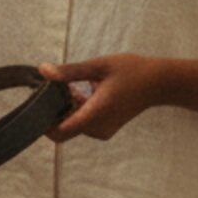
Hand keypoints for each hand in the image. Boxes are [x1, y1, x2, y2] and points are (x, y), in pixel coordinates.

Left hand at [39, 54, 168, 141]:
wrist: (158, 83)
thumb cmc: (131, 71)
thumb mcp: (99, 66)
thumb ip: (69, 71)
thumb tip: (43, 70)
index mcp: (95, 114)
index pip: (59, 132)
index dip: (44, 122)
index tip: (39, 103)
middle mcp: (98, 128)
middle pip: (63, 128)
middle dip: (54, 110)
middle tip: (55, 87)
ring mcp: (102, 130)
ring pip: (73, 125)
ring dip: (66, 108)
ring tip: (71, 86)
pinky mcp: (106, 128)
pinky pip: (83, 123)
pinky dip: (77, 110)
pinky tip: (82, 91)